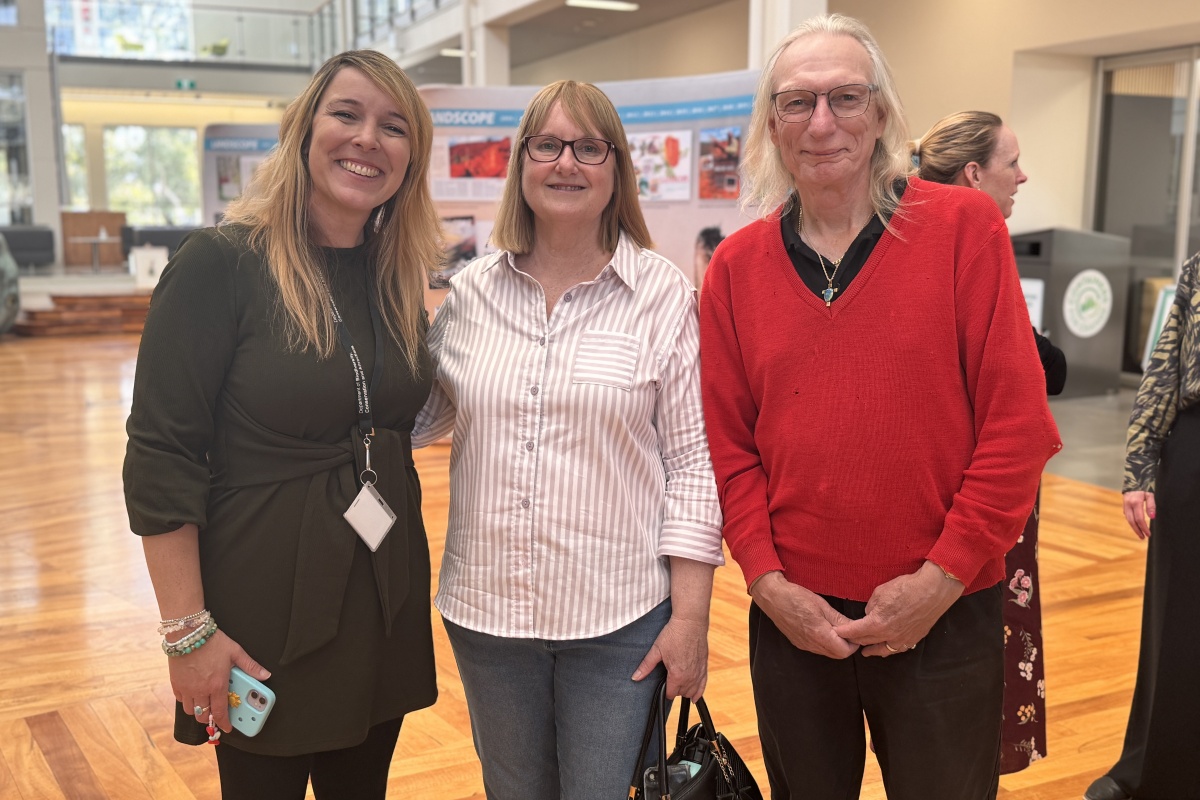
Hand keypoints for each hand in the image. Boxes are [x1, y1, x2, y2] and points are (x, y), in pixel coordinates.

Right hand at [168, 629, 270, 732]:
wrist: (188, 632)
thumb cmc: (213, 642)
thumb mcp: (235, 652)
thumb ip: (250, 666)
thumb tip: (265, 675)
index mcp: (217, 685)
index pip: (220, 713)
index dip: (224, 724)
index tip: (227, 728)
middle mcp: (200, 690)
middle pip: (203, 716)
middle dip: (210, 719)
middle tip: (216, 714)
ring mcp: (186, 688)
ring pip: (190, 711)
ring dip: (198, 711)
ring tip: (205, 704)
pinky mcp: (175, 683)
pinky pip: (180, 700)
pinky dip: (187, 701)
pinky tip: (193, 694)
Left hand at [632, 616, 707, 700]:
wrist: (690, 622)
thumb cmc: (674, 634)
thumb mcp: (657, 650)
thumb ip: (646, 666)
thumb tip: (635, 677)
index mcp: (677, 675)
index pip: (671, 693)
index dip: (666, 690)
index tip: (663, 685)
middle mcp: (690, 677)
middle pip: (682, 693)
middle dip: (675, 689)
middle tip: (669, 679)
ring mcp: (699, 672)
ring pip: (692, 691)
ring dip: (685, 690)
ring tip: (678, 684)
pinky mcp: (705, 666)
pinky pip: (703, 685)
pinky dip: (699, 692)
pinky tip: (695, 698)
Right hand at [751, 573, 858, 658]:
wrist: (773, 597)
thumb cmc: (797, 597)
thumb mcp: (822, 605)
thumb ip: (839, 620)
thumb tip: (855, 628)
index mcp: (820, 634)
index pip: (844, 651)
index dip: (853, 644)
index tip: (854, 632)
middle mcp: (811, 644)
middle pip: (837, 655)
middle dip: (846, 646)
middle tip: (847, 630)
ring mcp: (804, 645)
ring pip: (827, 653)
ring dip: (835, 645)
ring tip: (835, 628)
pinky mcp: (798, 643)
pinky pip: (817, 649)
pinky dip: (824, 643)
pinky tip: (822, 629)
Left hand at [834, 561, 962, 656]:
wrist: (932, 590)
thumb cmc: (906, 588)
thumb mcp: (880, 592)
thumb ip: (871, 606)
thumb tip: (870, 613)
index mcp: (877, 623)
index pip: (855, 632)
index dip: (844, 632)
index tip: (836, 632)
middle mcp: (889, 635)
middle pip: (867, 641)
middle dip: (855, 640)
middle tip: (847, 640)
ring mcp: (903, 638)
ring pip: (883, 649)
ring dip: (872, 650)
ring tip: (865, 652)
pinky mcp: (915, 637)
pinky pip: (898, 648)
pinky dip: (890, 650)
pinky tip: (887, 649)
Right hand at [1123, 490, 1154, 539]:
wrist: (1133, 477)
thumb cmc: (1144, 485)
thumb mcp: (1150, 493)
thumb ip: (1151, 505)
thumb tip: (1152, 517)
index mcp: (1135, 502)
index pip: (1139, 519)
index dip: (1144, 528)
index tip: (1149, 534)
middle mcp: (1128, 504)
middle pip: (1132, 521)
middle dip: (1137, 530)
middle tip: (1143, 537)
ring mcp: (1125, 504)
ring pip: (1128, 519)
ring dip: (1134, 527)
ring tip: (1140, 533)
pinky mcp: (1124, 504)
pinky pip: (1127, 515)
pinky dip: (1131, 521)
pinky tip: (1135, 524)